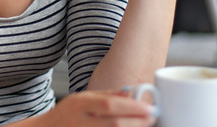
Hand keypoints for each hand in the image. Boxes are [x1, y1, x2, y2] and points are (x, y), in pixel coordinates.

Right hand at [36, 90, 155, 126]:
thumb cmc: (64, 115)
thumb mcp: (81, 98)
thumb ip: (105, 96)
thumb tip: (129, 93)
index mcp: (80, 104)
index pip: (109, 105)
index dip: (132, 108)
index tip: (149, 108)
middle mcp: (79, 120)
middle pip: (113, 123)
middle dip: (136, 122)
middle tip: (153, 117)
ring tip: (145, 125)